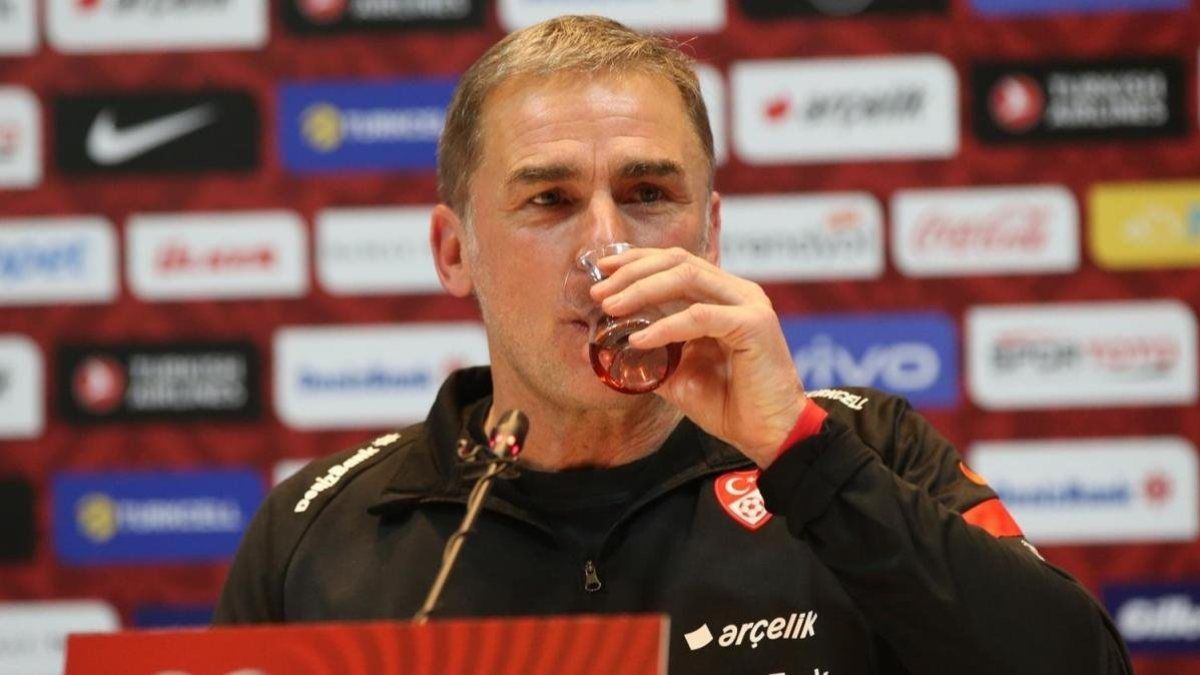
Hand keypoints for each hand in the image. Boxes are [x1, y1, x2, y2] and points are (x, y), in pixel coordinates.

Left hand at [590, 247, 807, 466]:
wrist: (769, 434)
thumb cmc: (729, 404)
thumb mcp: (677, 374)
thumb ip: (648, 355)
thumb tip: (602, 348)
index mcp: (723, 296)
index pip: (676, 262)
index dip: (637, 261)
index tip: (603, 270)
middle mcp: (737, 292)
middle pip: (678, 262)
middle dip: (632, 272)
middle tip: (599, 292)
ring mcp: (748, 304)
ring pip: (687, 278)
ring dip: (642, 290)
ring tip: (612, 307)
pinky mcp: (754, 325)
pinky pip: (700, 316)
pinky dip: (665, 326)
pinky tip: (639, 338)